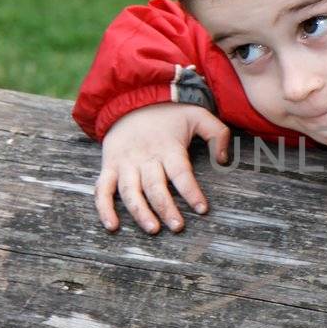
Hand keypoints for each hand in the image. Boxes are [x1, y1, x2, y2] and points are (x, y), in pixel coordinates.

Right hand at [94, 103, 231, 233]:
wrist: (131, 98)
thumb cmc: (169, 112)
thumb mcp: (198, 114)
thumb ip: (217, 134)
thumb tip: (223, 160)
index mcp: (167, 147)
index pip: (180, 173)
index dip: (191, 191)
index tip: (202, 209)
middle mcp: (145, 157)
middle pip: (154, 186)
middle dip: (166, 208)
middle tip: (177, 227)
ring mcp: (124, 162)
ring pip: (130, 191)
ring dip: (140, 212)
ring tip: (152, 229)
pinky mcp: (109, 165)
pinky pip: (102, 189)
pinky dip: (104, 208)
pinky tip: (112, 226)